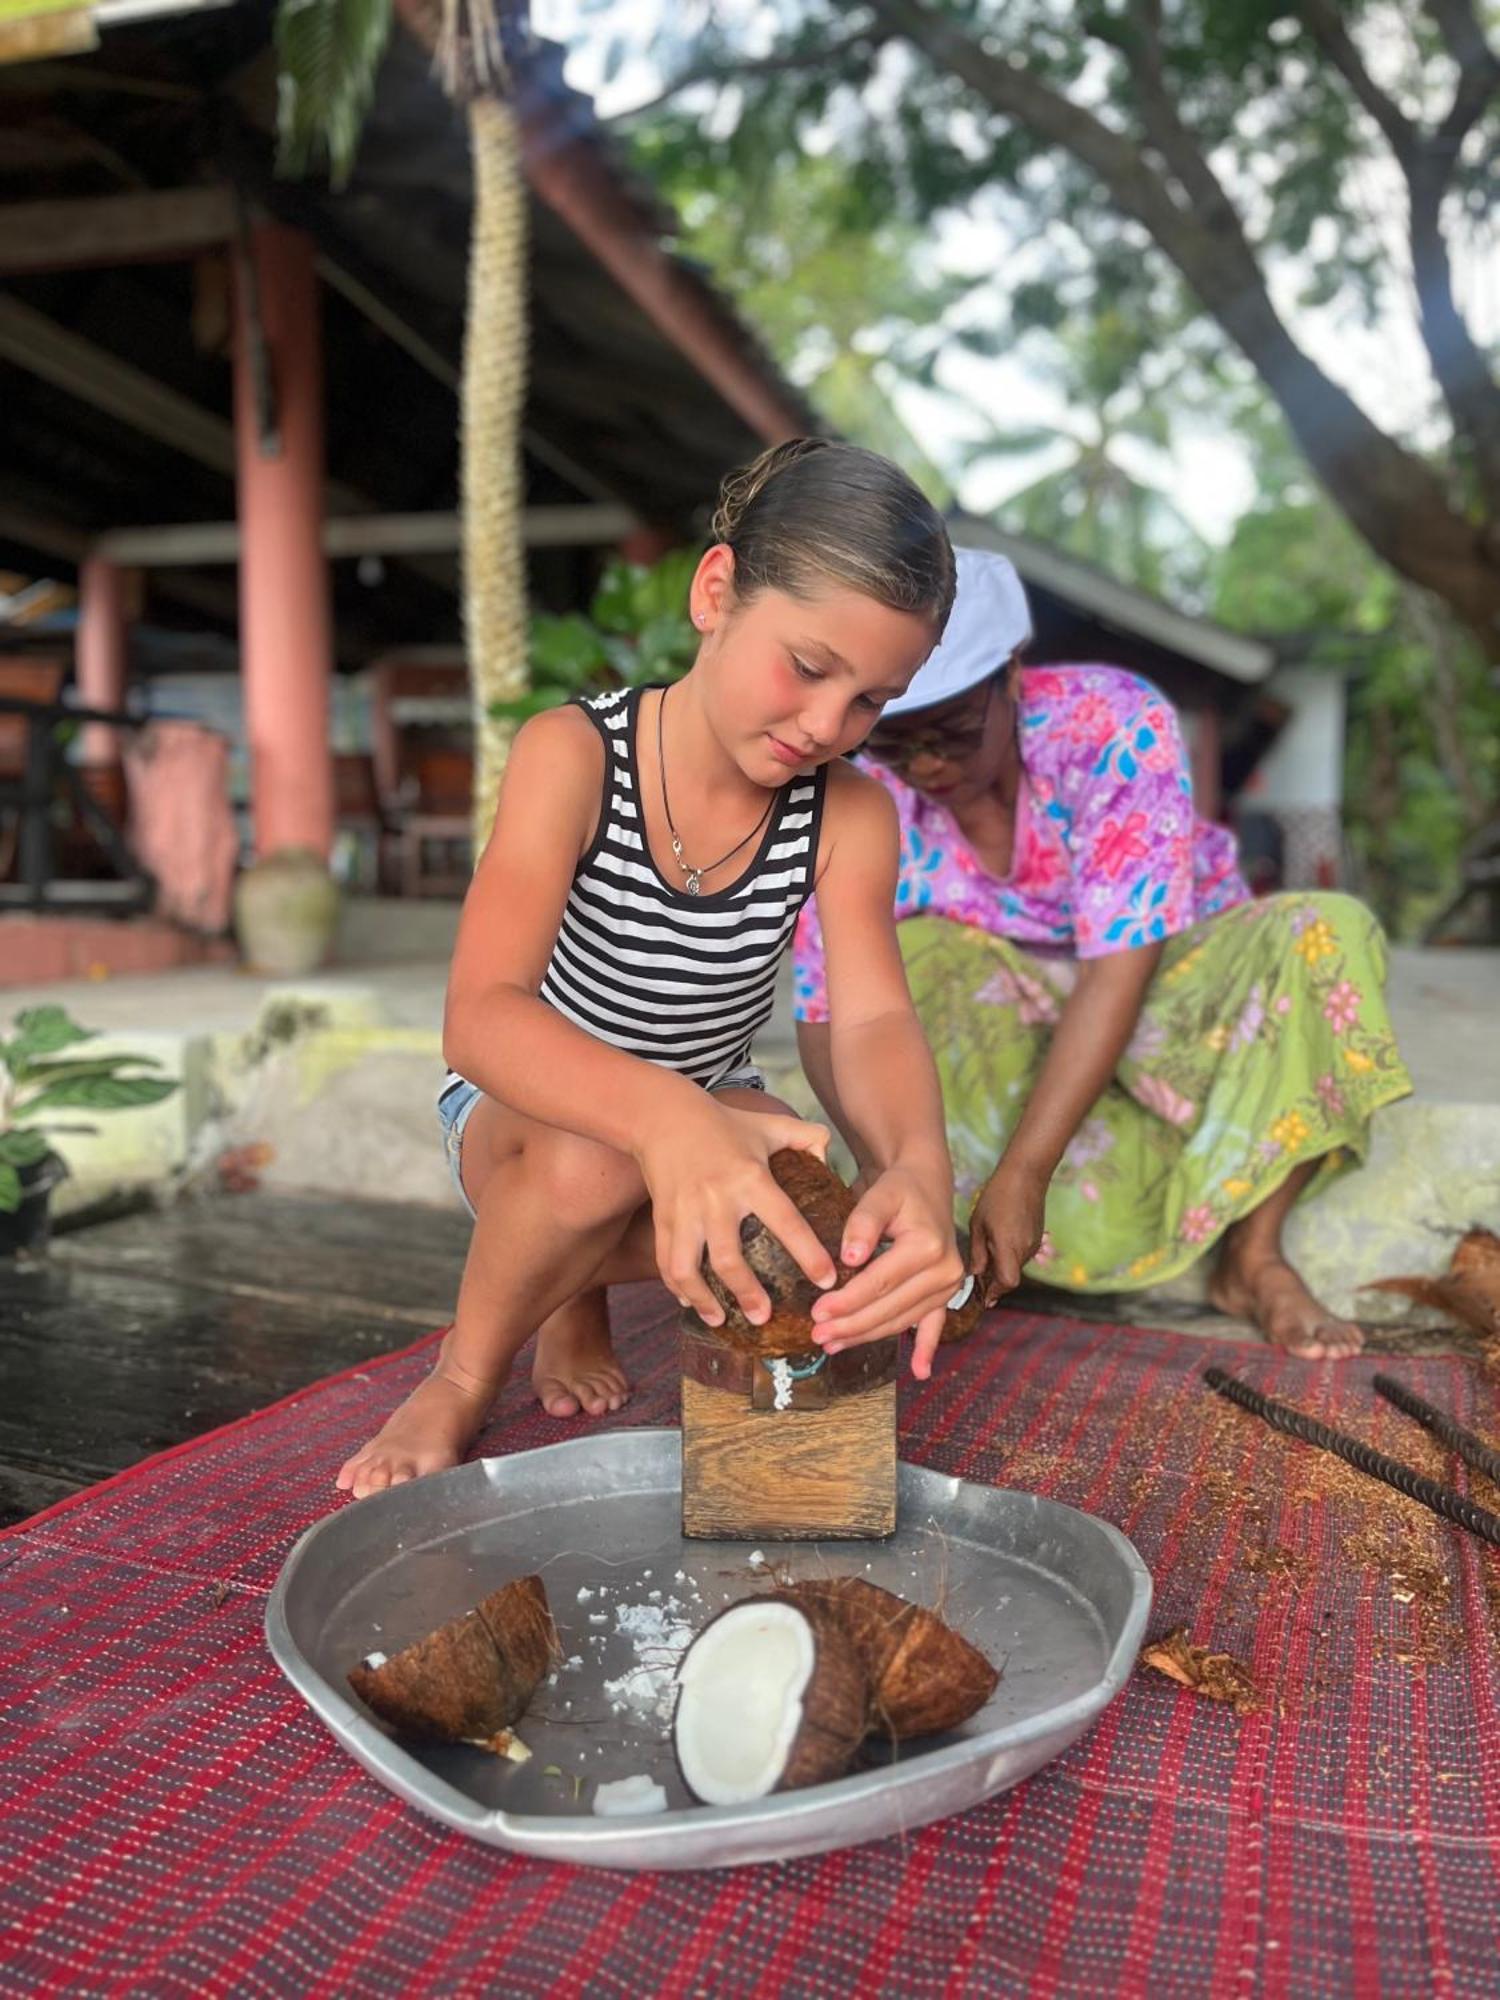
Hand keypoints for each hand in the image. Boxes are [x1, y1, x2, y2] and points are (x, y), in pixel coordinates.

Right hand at [640, 1105, 836, 1327]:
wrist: (662, 1117)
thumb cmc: (724, 1123)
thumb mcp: (769, 1124)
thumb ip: (807, 1137)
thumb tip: (829, 1158)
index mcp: (749, 1177)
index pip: (785, 1221)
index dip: (808, 1254)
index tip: (827, 1280)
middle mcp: (715, 1199)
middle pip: (730, 1259)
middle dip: (748, 1294)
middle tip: (765, 1319)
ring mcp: (684, 1213)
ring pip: (689, 1268)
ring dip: (705, 1300)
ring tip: (722, 1321)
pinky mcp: (662, 1220)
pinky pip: (666, 1263)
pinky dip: (678, 1288)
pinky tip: (692, 1303)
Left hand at [808, 1163, 963, 1380]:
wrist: (927, 1184)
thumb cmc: (900, 1189)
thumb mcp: (880, 1193)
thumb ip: (863, 1222)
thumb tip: (847, 1257)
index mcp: (928, 1247)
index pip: (879, 1283)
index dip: (847, 1301)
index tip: (817, 1313)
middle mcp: (944, 1271)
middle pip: (889, 1308)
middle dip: (851, 1326)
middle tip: (817, 1336)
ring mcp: (948, 1286)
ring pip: (901, 1320)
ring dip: (867, 1336)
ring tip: (833, 1345)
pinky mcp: (946, 1293)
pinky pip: (934, 1325)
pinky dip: (926, 1348)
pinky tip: (920, 1372)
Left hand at [968, 1159, 1048, 1305]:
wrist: (1026, 1174)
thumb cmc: (997, 1196)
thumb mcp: (979, 1224)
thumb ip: (977, 1252)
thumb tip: (975, 1274)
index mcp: (1009, 1247)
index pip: (1007, 1283)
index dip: (995, 1293)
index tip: (984, 1298)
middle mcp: (1025, 1249)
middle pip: (1011, 1277)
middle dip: (995, 1281)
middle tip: (978, 1279)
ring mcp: (1034, 1243)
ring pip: (1016, 1266)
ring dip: (1002, 1266)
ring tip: (985, 1253)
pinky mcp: (1037, 1236)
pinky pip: (1022, 1254)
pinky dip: (1009, 1255)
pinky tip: (998, 1240)